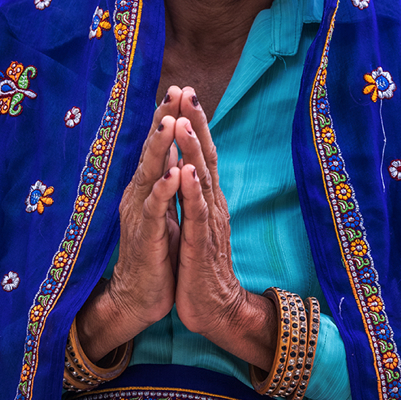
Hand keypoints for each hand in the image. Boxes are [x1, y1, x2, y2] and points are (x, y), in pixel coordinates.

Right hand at [76, 87, 183, 361]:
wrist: (140, 295)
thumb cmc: (155, 250)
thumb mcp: (162, 208)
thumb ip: (162, 177)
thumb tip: (169, 146)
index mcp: (147, 186)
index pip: (158, 145)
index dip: (167, 117)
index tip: (179, 89)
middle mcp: (139, 193)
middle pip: (151, 150)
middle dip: (163, 120)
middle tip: (173, 91)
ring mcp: (139, 213)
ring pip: (149, 173)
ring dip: (159, 147)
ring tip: (169, 122)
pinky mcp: (144, 236)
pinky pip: (153, 209)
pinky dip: (162, 190)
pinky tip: (171, 173)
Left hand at [174, 88, 276, 370]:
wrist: (215, 308)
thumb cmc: (201, 264)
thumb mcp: (198, 222)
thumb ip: (196, 193)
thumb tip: (190, 163)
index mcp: (207, 198)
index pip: (201, 153)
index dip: (194, 123)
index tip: (185, 93)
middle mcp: (211, 203)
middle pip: (205, 156)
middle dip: (196, 123)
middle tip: (187, 91)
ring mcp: (208, 222)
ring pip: (201, 179)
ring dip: (193, 150)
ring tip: (185, 121)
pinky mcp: (201, 244)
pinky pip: (196, 214)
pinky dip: (191, 191)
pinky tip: (186, 172)